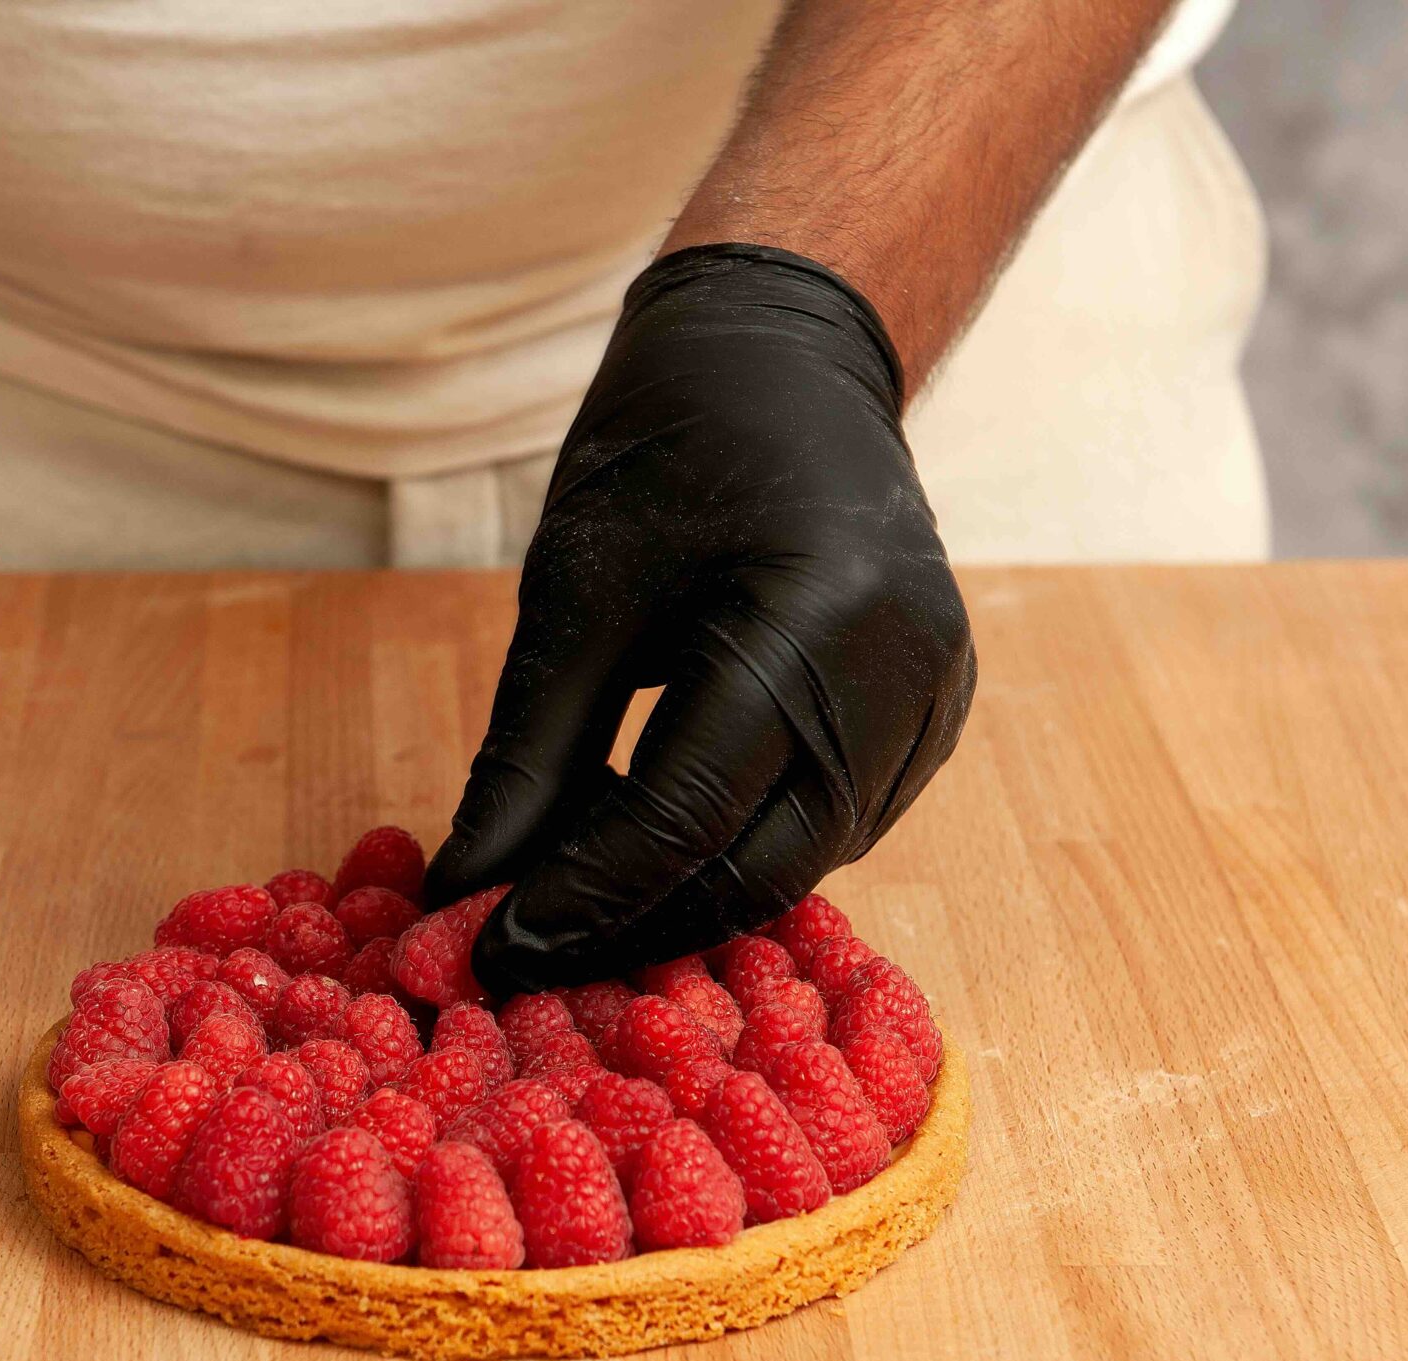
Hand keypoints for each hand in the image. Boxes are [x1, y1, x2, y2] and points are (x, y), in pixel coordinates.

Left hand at [426, 244, 975, 992]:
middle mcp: (901, 671)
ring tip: (578, 893)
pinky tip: (660, 838)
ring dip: (689, 894)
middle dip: (638, 928)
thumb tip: (467, 890)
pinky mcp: (940, 710)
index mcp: (811, 619)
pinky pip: (837, 823)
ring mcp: (937, 696)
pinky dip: (746, 848)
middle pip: (762, 869)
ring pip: (804, 861)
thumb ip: (528, 753)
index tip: (489, 954)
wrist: (786, 355)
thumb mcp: (575, 591)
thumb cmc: (668, 448)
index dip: (583, 901)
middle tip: (528, 959)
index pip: (687, 818)